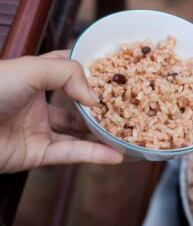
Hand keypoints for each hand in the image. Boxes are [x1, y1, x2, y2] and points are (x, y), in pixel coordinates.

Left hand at [0, 50, 122, 172]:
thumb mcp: (29, 69)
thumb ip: (67, 74)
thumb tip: (95, 98)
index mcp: (35, 77)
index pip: (68, 69)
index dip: (91, 71)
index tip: (116, 74)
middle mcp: (39, 103)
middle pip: (78, 105)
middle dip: (103, 108)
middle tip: (129, 109)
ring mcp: (39, 129)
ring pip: (79, 133)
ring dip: (104, 136)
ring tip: (129, 136)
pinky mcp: (38, 153)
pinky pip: (71, 154)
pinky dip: (94, 155)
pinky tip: (116, 156)